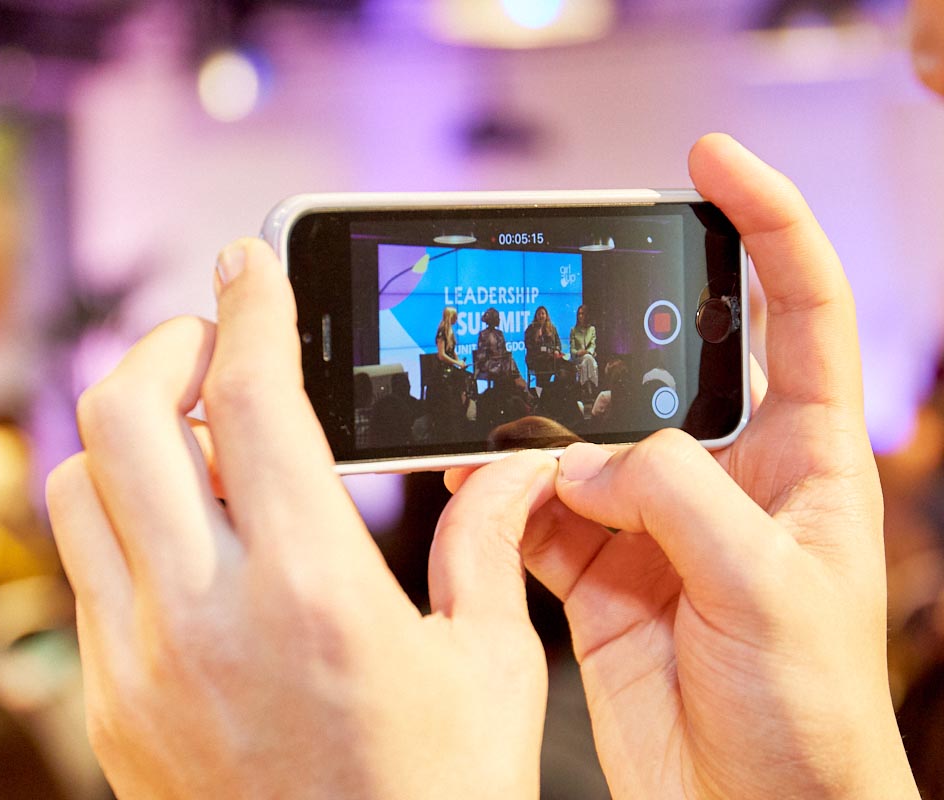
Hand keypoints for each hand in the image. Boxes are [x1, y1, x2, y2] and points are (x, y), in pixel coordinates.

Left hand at [46, 239, 558, 799]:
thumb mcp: (490, 669)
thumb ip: (489, 545)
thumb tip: (518, 468)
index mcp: (315, 594)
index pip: (257, 401)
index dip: (253, 308)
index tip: (252, 261)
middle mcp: (204, 619)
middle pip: (123, 418)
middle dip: (164, 348)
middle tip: (215, 343)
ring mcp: (138, 666)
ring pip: (80, 486)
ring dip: (133, 432)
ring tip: (203, 434)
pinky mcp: (111, 705)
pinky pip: (86, 567)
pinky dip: (124, 511)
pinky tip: (193, 530)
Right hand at [449, 134, 919, 799]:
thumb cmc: (811, 718)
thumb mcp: (769, 589)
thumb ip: (676, 498)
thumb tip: (588, 457)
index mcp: (805, 460)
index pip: (800, 307)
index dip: (765, 222)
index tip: (709, 166)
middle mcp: (729, 477)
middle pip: (663, 369)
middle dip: (604, 343)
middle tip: (546, 319)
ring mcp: (659, 521)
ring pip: (585, 442)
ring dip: (537, 435)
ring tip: (493, 428)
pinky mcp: (604, 568)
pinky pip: (541, 510)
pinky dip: (504, 499)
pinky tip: (476, 492)